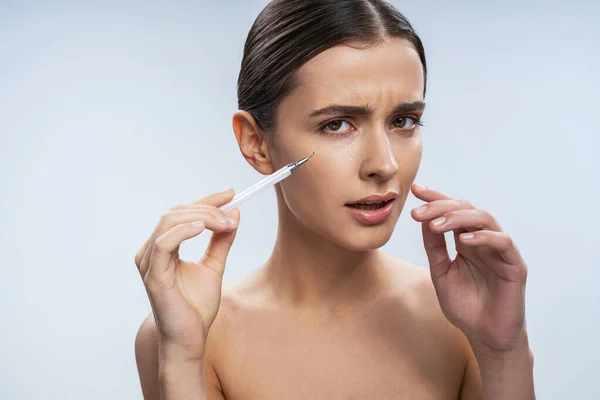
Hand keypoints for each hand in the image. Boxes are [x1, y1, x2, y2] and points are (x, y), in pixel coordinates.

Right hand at [134, 189, 239, 361]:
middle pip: (175, 213)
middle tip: (231, 213)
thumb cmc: (197, 306)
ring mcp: (149, 262)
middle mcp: (151, 252)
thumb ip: (222, 241)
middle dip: (206, 208)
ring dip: (200, 217)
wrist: (191, 337)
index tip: (230, 194)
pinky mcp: (153, 275)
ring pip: (168, 222)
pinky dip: (184, 230)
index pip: (182, 214)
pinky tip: (203, 227)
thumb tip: (234, 213)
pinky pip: (164, 243)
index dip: (206, 200)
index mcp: (163, 248)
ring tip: (224, 223)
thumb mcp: (215, 266)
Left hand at [410, 184, 528, 353]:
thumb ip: (434, 248)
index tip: (415, 190)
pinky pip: (503, 242)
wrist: (485, 336)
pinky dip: (484, 237)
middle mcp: (484, 240)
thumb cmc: (465, 306)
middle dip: (441, 206)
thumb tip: (423, 219)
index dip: (435, 198)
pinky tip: (465, 240)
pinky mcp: (515, 265)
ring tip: (436, 225)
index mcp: (466, 240)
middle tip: (419, 213)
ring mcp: (501, 250)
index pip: (452, 211)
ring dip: (458, 218)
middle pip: (466, 208)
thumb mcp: (442, 273)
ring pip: (485, 219)